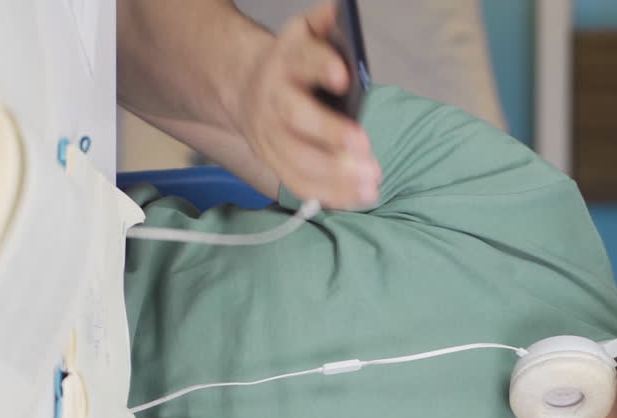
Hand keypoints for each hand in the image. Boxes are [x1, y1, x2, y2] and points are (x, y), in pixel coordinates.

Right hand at [230, 1, 380, 207]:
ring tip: (372, 183)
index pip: (302, 60)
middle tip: (366, 149)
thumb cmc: (292, 63)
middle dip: (331, 135)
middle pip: (296, 118)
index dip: (321, 66)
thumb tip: (340, 10)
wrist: (244, 85)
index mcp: (284, 62)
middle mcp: (272, 99)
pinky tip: (360, 198)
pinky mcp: (273, 161)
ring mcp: (268, 134)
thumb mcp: (304, 35)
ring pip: (297, 159)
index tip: (345, 75)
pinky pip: (298, 183)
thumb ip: (326, 24)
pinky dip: (329, 195)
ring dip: (335, 175)